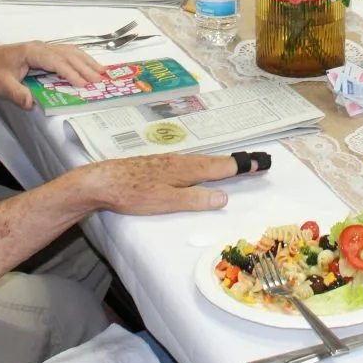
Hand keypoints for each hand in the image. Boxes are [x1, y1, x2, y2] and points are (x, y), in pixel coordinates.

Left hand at [0, 41, 107, 109]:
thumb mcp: (1, 85)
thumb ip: (17, 94)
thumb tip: (31, 104)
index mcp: (32, 52)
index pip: (57, 62)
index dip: (71, 73)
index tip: (84, 85)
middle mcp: (40, 47)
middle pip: (68, 54)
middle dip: (86, 66)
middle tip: (101, 79)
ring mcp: (42, 48)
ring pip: (70, 51)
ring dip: (86, 61)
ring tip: (102, 71)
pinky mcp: (42, 53)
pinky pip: (65, 54)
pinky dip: (79, 59)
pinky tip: (87, 66)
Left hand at [75, 152, 264, 213]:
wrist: (102, 181)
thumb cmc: (133, 193)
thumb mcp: (166, 201)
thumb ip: (195, 199)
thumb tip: (223, 197)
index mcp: (186, 169)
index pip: (221, 168)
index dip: (241, 166)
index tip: (260, 163)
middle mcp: (180, 161)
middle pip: (214, 162)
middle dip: (235, 163)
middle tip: (254, 164)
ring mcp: (168, 162)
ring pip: (200, 162)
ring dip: (219, 164)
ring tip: (232, 166)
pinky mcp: (157, 165)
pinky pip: (188, 163)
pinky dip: (202, 165)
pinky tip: (198, 169)